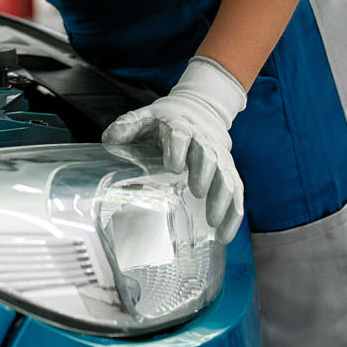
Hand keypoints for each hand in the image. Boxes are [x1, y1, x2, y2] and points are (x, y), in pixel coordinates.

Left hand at [102, 56, 247, 238]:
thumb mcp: (144, 118)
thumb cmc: (164, 122)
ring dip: (222, 198)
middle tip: (197, 192)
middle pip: (208, 156)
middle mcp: (203, 141)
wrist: (196, 112)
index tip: (173, 166)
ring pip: (226, 176)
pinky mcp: (228, 170)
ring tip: (213, 222)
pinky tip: (226, 234)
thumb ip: (126, 127)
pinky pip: (236, 191)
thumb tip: (110, 138)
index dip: (178, 149)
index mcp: (179, 126)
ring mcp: (218, 157)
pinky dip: (234, 213)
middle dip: (204, 174)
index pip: (181, 135)